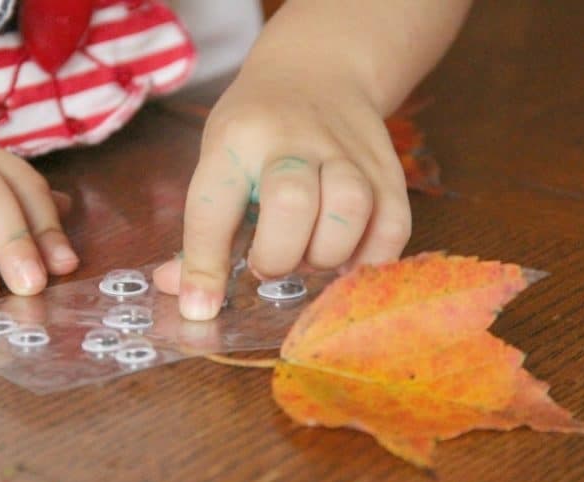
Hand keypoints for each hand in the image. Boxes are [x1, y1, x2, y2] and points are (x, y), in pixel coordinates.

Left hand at [153, 67, 410, 319]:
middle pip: (291, 202)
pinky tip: (346, 259)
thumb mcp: (219, 160)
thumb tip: (191, 301)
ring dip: (325, 254)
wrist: (318, 71)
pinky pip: (392, 227)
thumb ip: (206, 232)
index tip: (202, 307)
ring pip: (349, 209)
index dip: (204, 266)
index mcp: (236, 140)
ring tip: (310, 257)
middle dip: (277, 255)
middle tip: (268, 264)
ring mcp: (347, 153)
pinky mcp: (388, 171)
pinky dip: (369, 259)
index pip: (214, 207)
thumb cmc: (255, 130)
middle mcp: (293, 140)